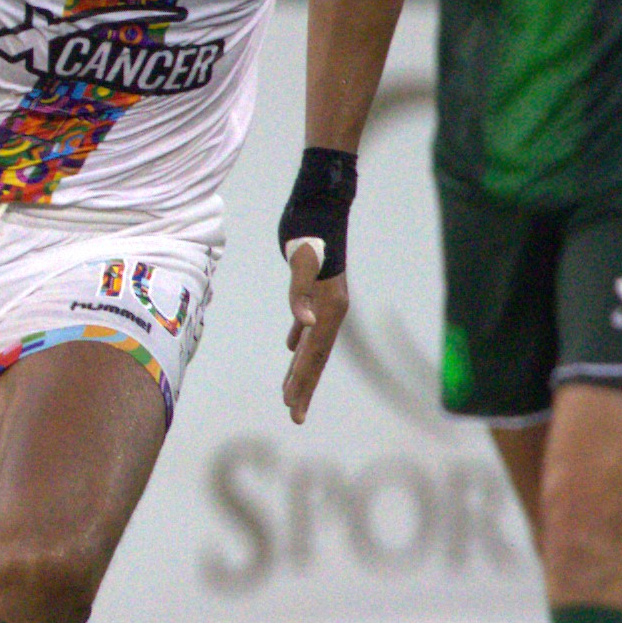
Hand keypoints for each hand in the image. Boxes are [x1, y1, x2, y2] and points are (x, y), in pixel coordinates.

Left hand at [279, 239, 345, 423]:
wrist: (319, 208)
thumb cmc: (308, 232)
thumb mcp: (301, 259)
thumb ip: (300, 292)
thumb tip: (305, 325)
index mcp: (329, 307)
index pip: (313, 354)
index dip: (302, 380)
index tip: (291, 405)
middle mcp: (331, 309)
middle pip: (317, 357)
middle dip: (304, 386)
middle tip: (294, 415)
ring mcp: (325, 301)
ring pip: (313, 343)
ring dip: (302, 368)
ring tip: (290, 392)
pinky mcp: (316, 291)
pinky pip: (307, 325)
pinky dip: (299, 340)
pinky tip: (291, 349)